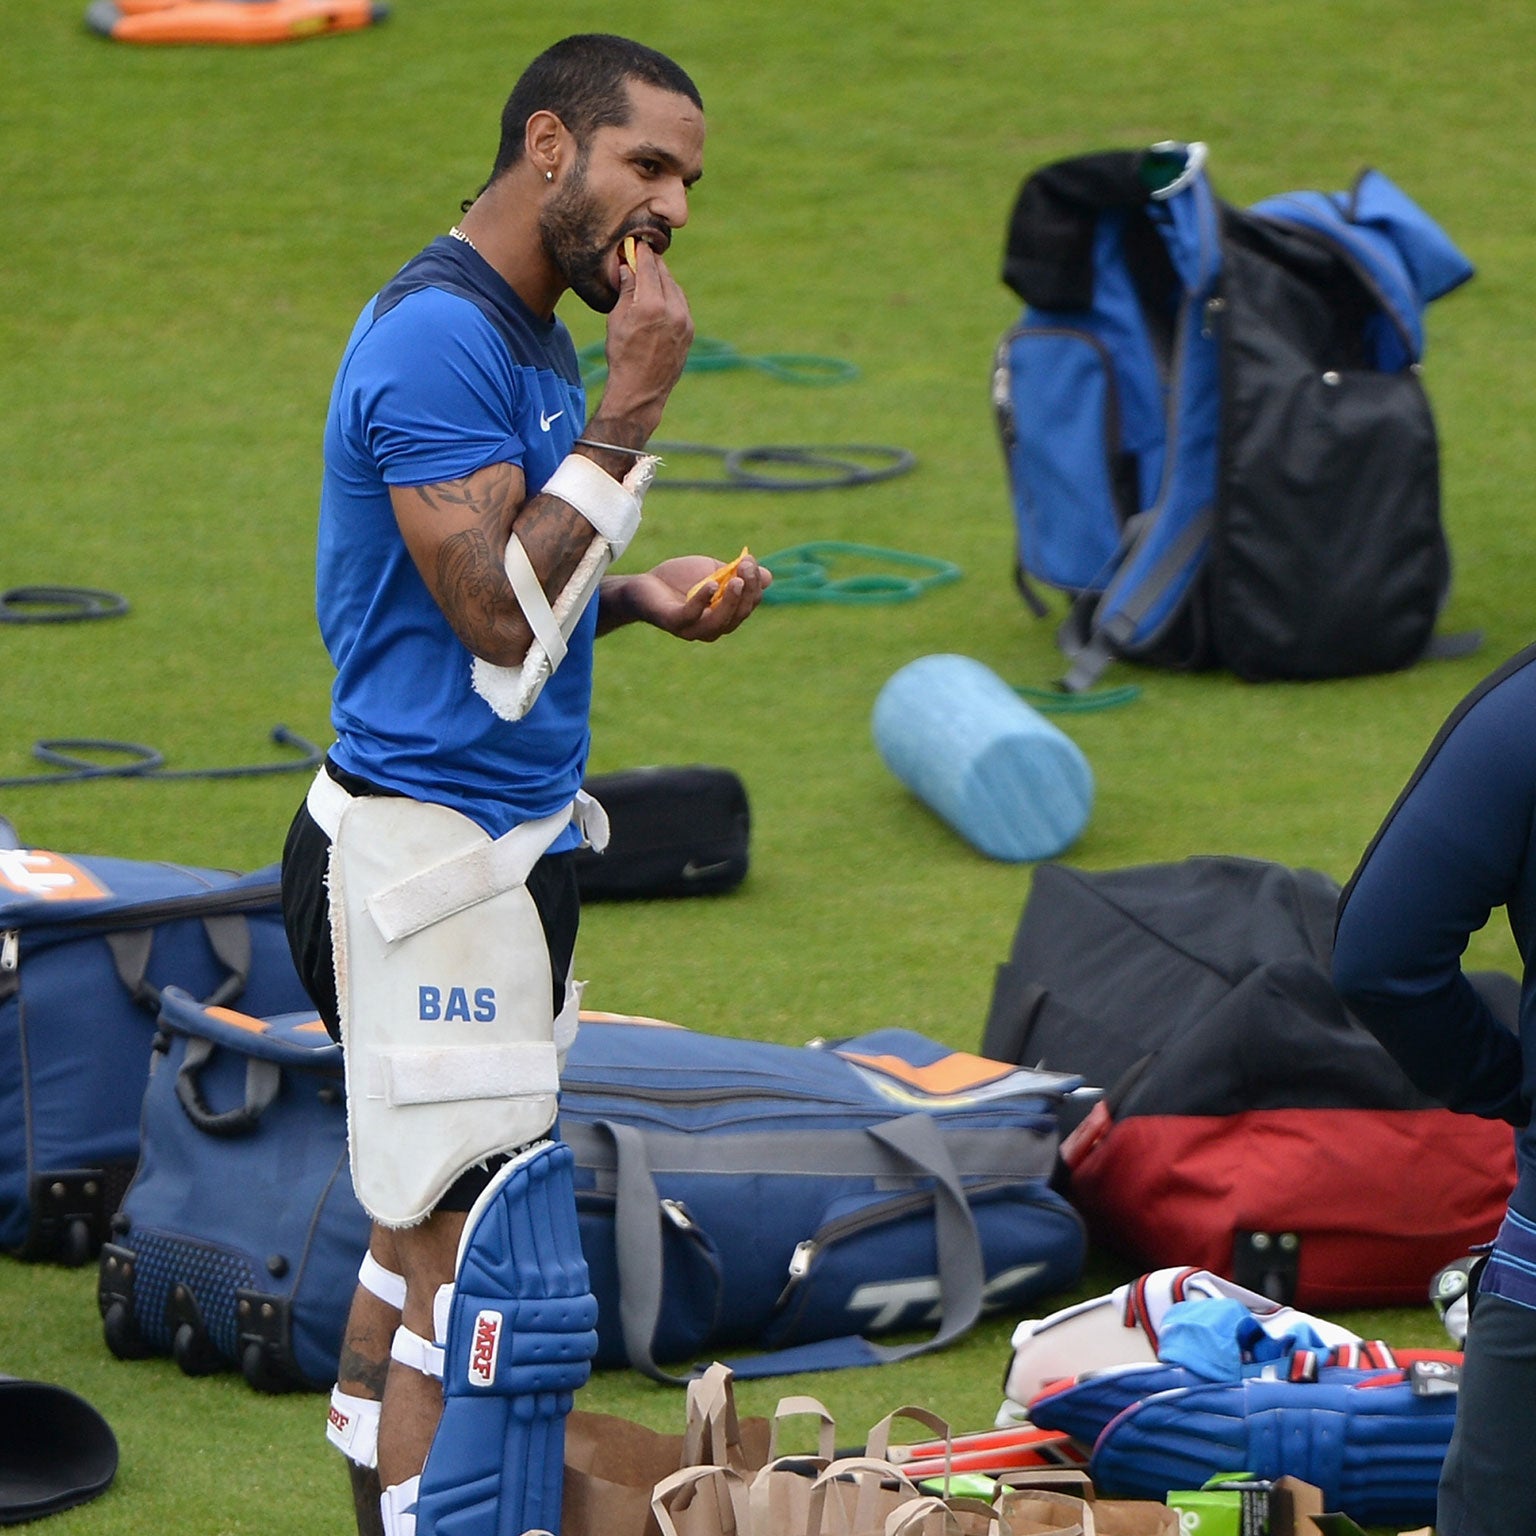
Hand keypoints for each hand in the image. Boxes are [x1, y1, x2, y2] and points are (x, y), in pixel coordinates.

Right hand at [598, 242, 693, 441]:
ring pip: (674, 288)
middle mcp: (673, 310)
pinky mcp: (690, 331)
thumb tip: (628, 266)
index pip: (648, 266)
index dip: (641, 253)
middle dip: (652, 264)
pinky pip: (681, 304)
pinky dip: (671, 296)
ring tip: (649, 276)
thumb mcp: (617, 319)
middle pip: (664, 274)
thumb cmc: (622, 356)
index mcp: (651, 305)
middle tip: (642, 255)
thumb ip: (626, 290)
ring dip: (662, 279)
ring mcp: (685, 321)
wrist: (641, 390)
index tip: (635, 243)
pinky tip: (660, 297)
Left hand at [605, 553, 771, 639]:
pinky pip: (692, 616)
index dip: (753, 584)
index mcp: (726, 615)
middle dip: (747, 591)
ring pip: (720, 622)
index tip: (750, 561)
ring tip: (735, 580)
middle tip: (746, 567)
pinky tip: (711, 585)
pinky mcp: (673, 623)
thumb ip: (737, 574)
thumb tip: (769, 576)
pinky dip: (703, 602)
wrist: (643, 585)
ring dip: (731, 602)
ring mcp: (693, 629)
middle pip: (738, 615)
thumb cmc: (680, 579)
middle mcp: (713, 628)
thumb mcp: (714, 572)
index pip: (749, 604)